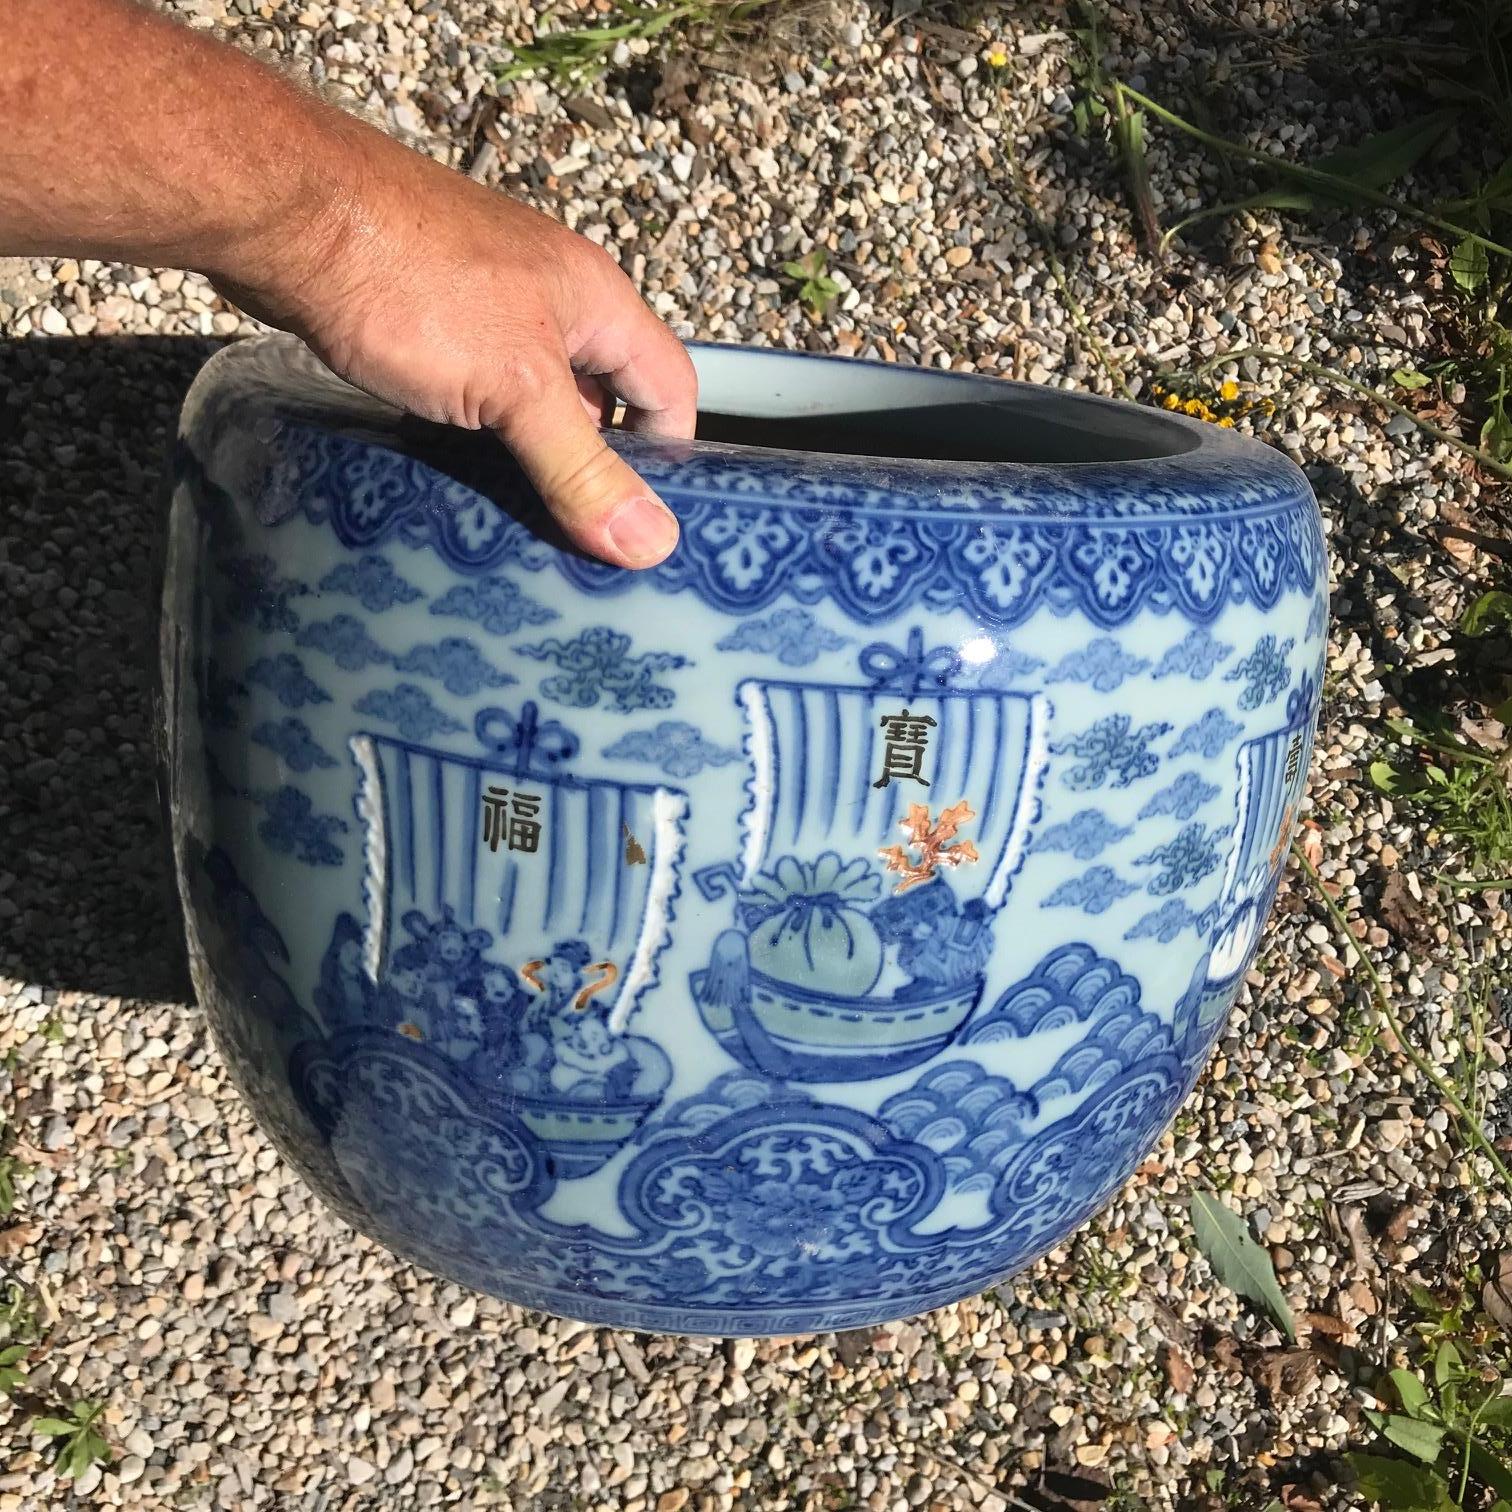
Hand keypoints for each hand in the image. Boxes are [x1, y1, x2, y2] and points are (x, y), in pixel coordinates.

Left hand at [220, 129, 695, 568]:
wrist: (285, 213)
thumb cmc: (412, 281)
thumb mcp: (516, 390)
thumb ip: (582, 467)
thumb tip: (652, 543)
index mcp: (597, 299)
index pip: (671, 387)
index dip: (667, 456)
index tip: (638, 521)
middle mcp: (552, 297)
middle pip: (602, 397)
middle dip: (593, 465)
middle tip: (575, 537)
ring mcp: (488, 305)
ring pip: (533, 399)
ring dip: (528, 455)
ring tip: (512, 519)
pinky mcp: (429, 319)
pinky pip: (474, 391)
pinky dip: (472, 435)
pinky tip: (449, 472)